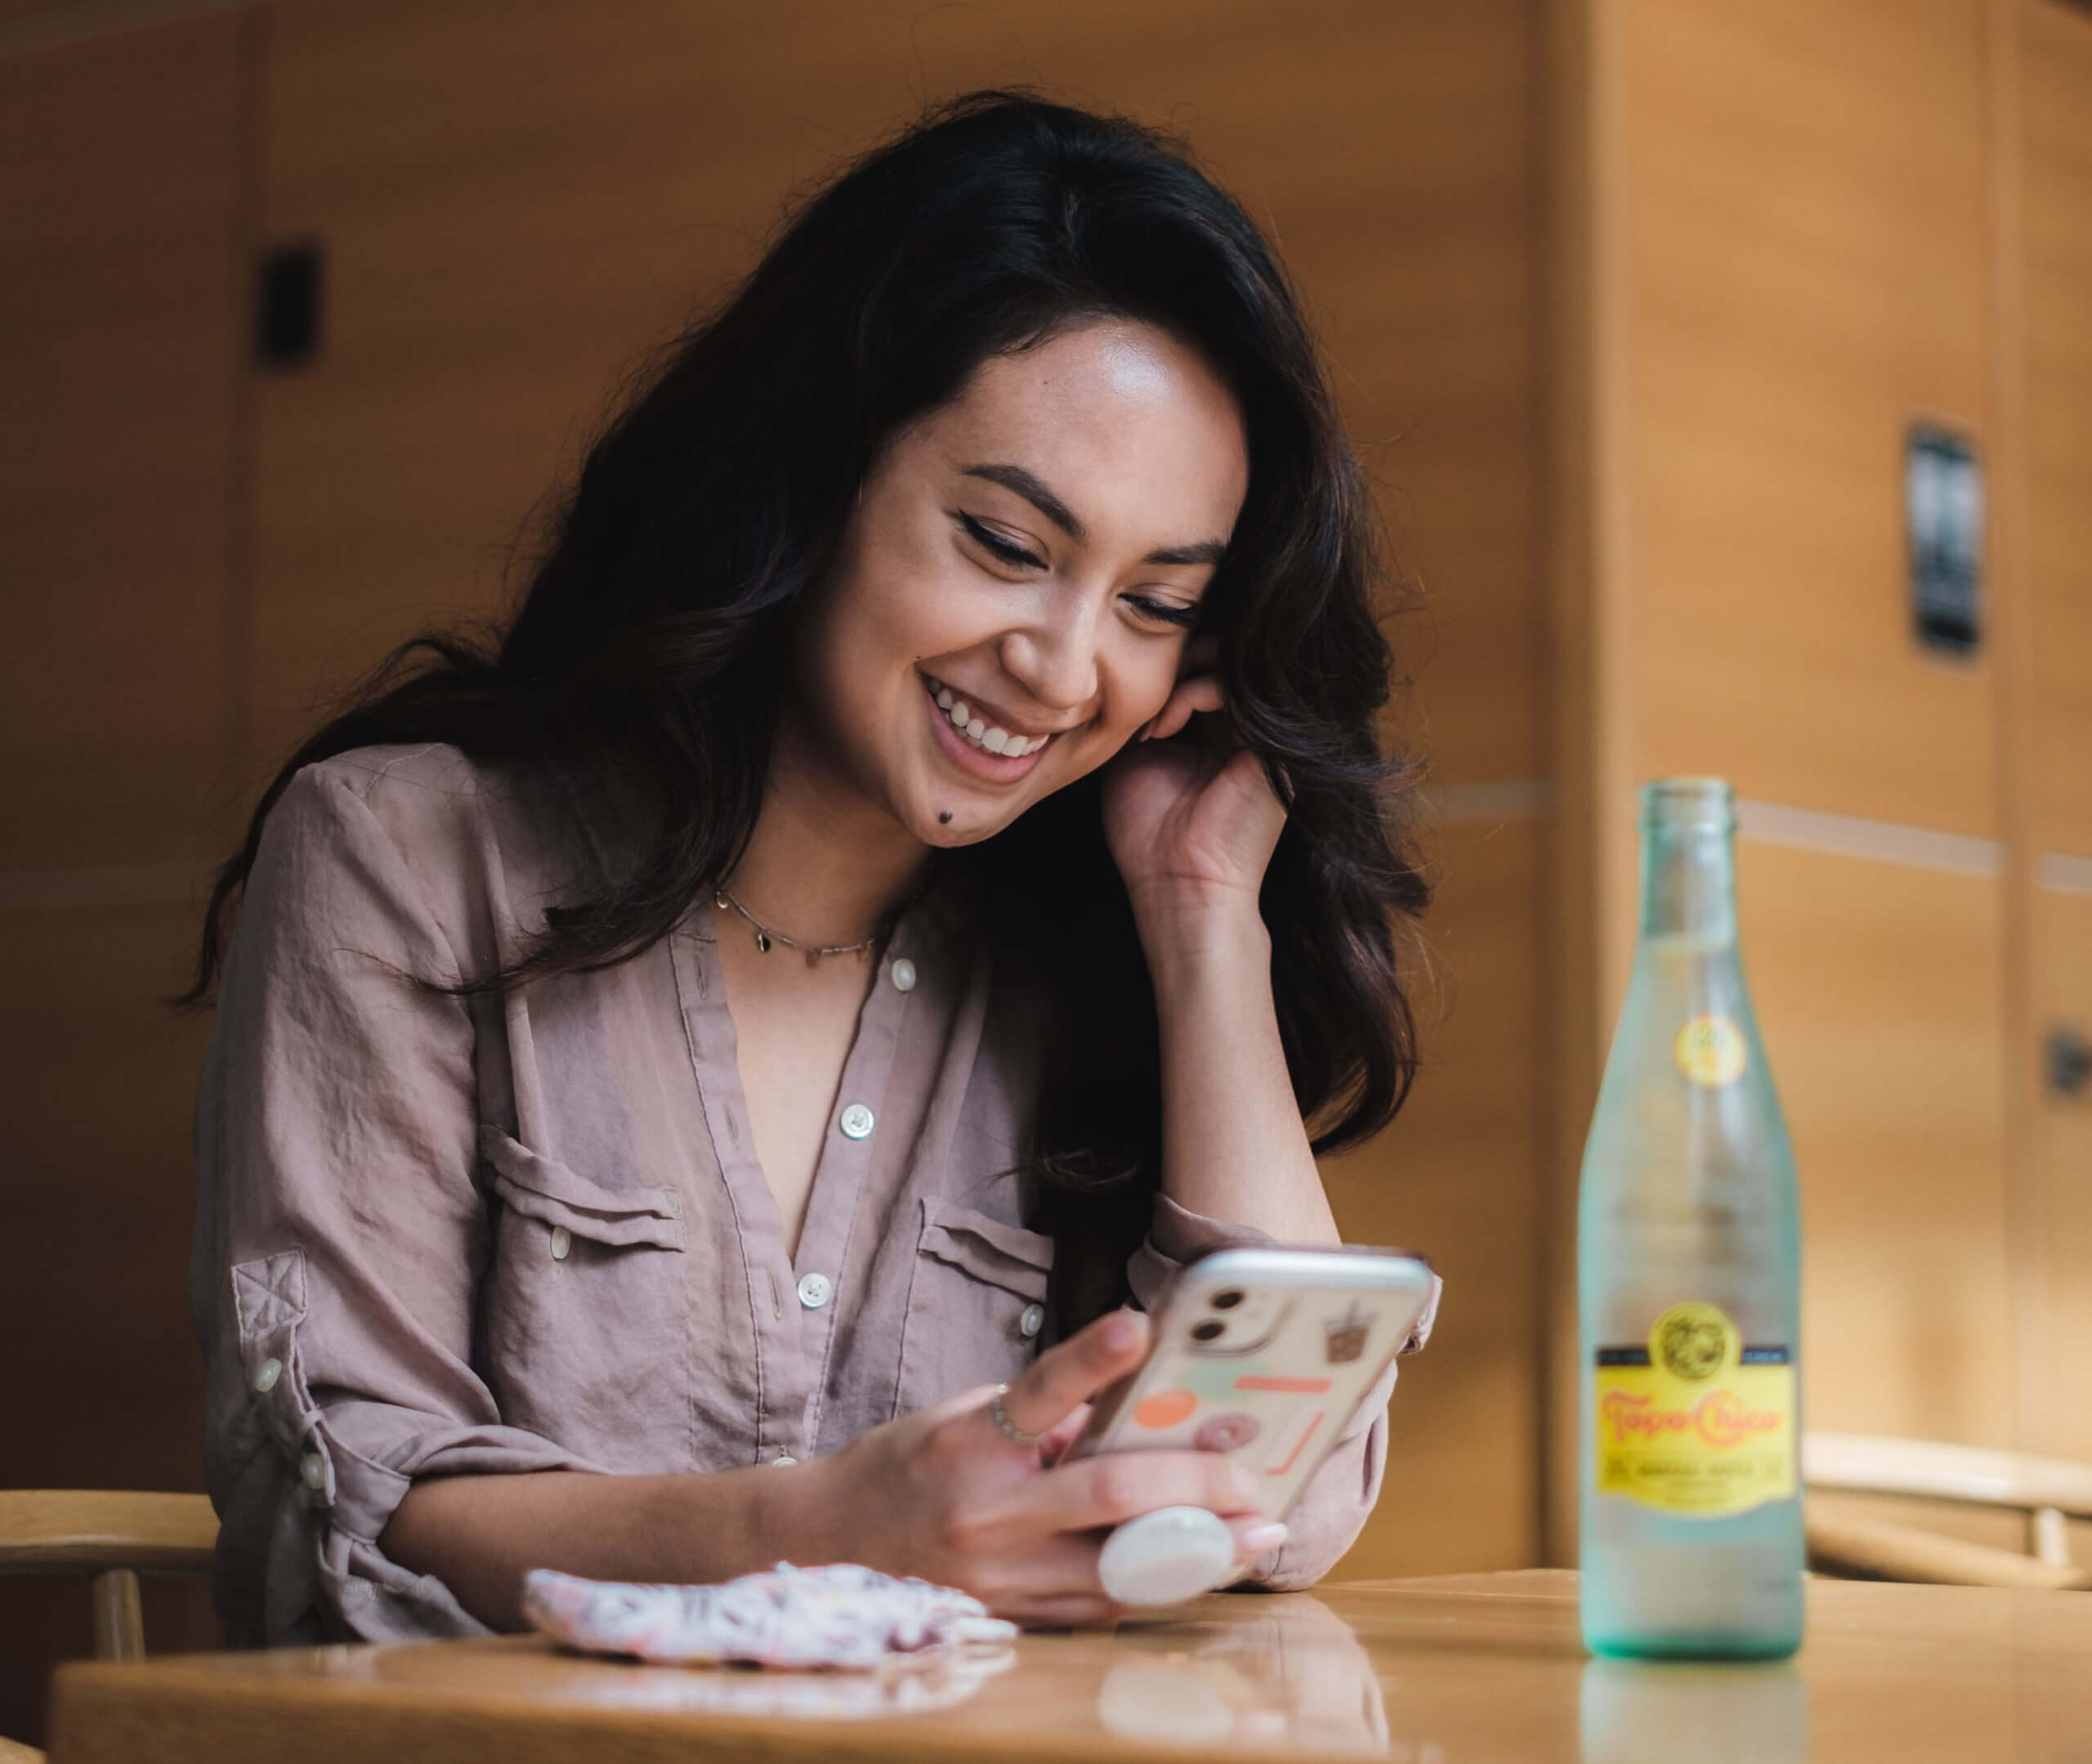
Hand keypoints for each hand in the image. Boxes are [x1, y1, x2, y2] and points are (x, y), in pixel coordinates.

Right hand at [792, 1309, 1287, 1626]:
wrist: (830, 1544)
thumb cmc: (907, 1465)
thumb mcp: (961, 1417)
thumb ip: (1042, 1417)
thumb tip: (1133, 1410)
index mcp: (968, 1443)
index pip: (1037, 1391)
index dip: (1090, 1360)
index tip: (1138, 1327)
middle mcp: (985, 1512)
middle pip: (1106, 1494)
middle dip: (1191, 1484)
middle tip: (1249, 1474)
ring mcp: (1000, 1575)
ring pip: (1119, 1566)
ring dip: (1199, 1549)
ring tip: (1257, 1533)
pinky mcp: (1014, 1617)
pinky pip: (1103, 1605)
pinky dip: (1158, 1581)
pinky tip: (1203, 1565)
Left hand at [1099, 640, 1285, 941]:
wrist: (1178, 885)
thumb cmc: (1149, 836)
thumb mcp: (1133, 760)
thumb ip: (1142, 715)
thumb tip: (1127, 672)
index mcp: (1216, 735)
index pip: (1203, 669)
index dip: (1167, 667)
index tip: (1126, 695)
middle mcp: (1243, 731)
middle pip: (1222, 657)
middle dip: (1175, 662)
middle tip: (1140, 691)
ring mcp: (1259, 736)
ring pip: (1231, 664)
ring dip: (1180, 677)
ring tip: (1150, 718)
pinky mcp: (1270, 745)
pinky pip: (1235, 688)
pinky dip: (1191, 695)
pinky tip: (1163, 728)